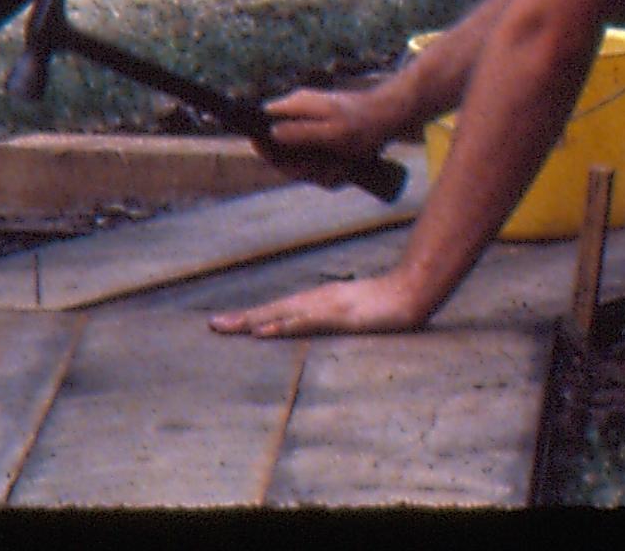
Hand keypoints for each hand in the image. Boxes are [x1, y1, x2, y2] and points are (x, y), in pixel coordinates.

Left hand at [210, 269, 432, 338]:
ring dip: (253, 320)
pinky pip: (304, 322)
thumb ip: (337, 320)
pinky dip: (282, 325)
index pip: (278, 311)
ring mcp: (326, 306)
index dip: (252, 317)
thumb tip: (318, 327)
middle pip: (273, 310)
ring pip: (282, 313)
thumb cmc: (386, 305)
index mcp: (318, 302)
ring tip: (227, 327)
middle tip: (212, 326)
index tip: (226, 324)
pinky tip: (264, 332)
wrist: (411, 292)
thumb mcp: (355, 315)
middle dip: (242, 319)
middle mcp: (316, 300)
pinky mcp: (337, 315)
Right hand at [256, 81, 407, 173]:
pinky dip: (332, 170)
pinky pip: (317, 163)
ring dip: (322, 171)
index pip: (262, 129)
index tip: (291, 165)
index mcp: (295, 106)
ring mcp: (309, 127)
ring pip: (302, 162)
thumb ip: (301, 133)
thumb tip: (270, 134)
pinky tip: (348, 167)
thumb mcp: (332, 132)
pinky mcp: (321, 139)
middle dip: (305, 168)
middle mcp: (297, 115)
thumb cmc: (364, 123)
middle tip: (329, 167)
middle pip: (283, 154)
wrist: (392, 117)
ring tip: (344, 166)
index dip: (269, 152)